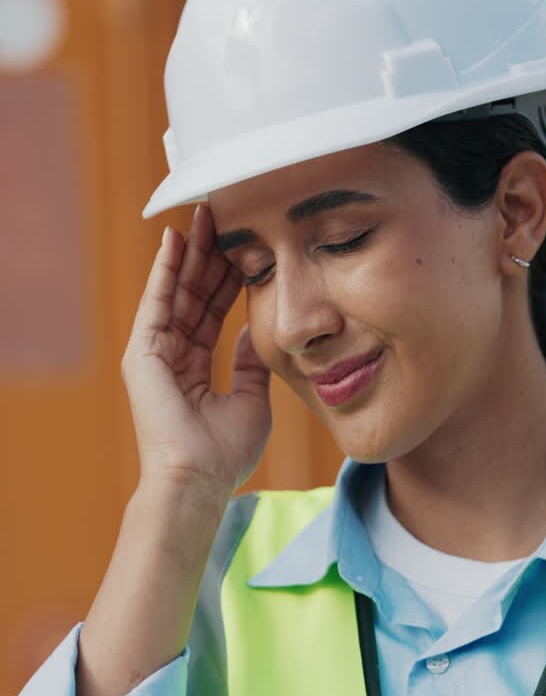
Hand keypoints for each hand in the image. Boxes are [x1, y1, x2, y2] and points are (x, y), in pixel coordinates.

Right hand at [121, 203, 271, 499]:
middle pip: (192, 295)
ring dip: (189, 253)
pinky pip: (157, 302)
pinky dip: (165, 270)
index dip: (227, 279)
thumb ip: (251, 364)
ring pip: (175, 292)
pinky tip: (176, 239)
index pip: (212, 312)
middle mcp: (171, 356)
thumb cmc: (225, 454)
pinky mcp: (142, 353)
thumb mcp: (253, 399)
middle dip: (208, 256)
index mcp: (195, 369)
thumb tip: (252, 330)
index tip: (245, 246)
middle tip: (224, 216)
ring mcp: (154, 354)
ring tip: (204, 215)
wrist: (198, 480)